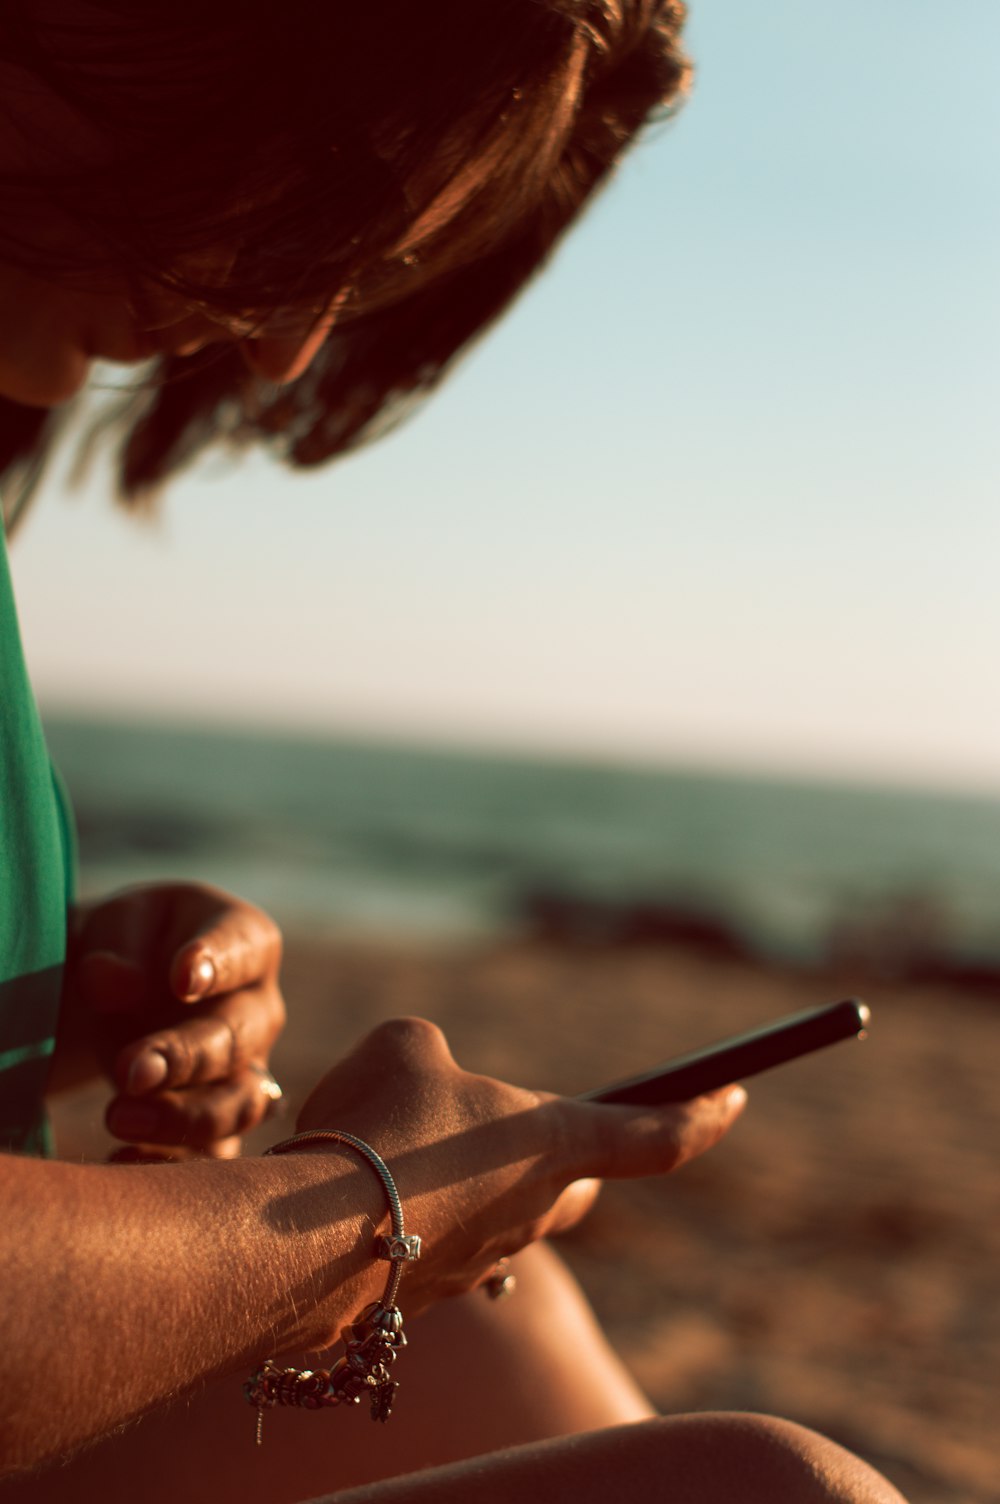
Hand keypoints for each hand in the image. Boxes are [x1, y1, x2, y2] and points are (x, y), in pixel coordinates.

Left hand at [63, 883, 284, 1156]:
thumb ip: (117, 946)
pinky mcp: (221, 1121)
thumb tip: (110, 981)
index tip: (182, 980)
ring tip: (117, 1117)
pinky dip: (171, 1164)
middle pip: (239, 1039)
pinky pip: (212, 1154)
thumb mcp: (119, 925)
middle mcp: (260, 1009)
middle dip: (187, 1058)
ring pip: (238, 1106)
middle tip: (129, 1069)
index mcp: (249, 942)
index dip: (219, 966)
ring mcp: (248, 1069)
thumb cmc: (131, 942)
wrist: (121, 988)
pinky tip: (121, 1159)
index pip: (244, 951)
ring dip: (183, 1119)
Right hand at [295, 1016, 745, 1317]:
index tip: (735, 1100)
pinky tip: (354, 1191)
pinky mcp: (427, 1295)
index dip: (701, 1117)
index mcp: (553, 1142)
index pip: (656, 1138)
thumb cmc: (378, 1122)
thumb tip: (418, 1083)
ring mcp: (483, 1262)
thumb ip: (429, 1052)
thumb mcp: (405, 1045)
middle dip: (565, 1159)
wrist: (306, 1236)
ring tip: (391, 1144)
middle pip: (576, 1188)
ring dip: (459, 1179)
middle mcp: (533, 1210)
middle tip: (528, 1130)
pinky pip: (433, 1242)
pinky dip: (405, 1212)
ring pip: (497, 1214)